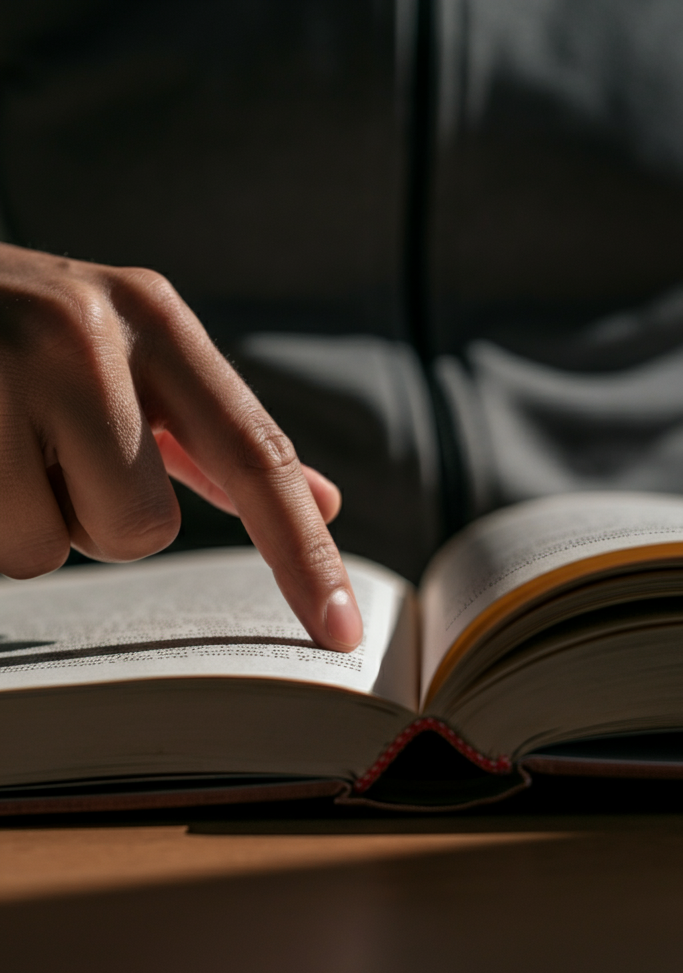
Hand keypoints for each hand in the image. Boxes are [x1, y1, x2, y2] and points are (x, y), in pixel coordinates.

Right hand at [0, 242, 362, 649]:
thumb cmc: (24, 334)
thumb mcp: (129, 356)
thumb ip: (218, 439)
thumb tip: (324, 503)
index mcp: (153, 317)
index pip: (256, 456)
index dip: (305, 555)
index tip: (341, 634)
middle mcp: (82, 332)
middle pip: (141, 530)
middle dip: (98, 520)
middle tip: (50, 454)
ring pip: (47, 548)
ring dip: (24, 520)